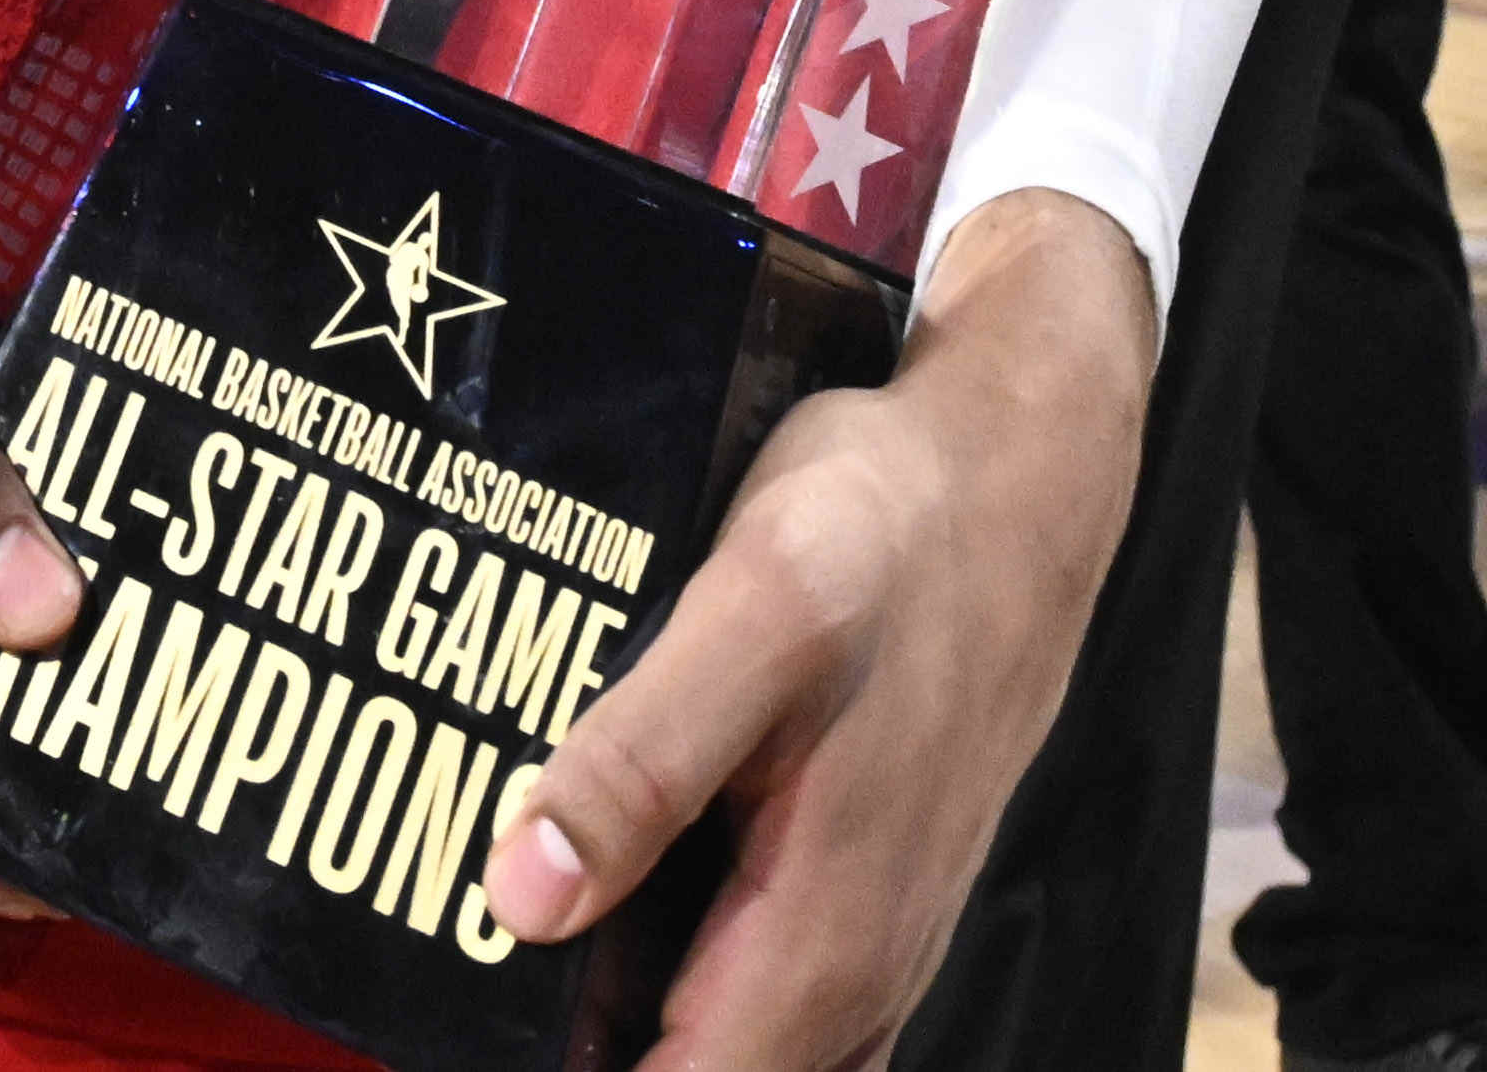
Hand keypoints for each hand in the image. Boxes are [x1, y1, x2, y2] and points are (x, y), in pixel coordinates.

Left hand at [492, 185, 1148, 1061]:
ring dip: (617, 1003)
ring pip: (727, 1033)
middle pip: (694, 1069)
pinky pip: (758, 983)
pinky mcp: (862, 888)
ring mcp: (868, 935)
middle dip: (575, 1029)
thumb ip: (644, 763)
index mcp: (821, 937)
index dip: (564, 1067)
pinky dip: (671, 964)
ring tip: (508, 921)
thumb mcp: (754, 614)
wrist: (1019, 473)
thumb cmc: (892, 532)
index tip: (477, 1012)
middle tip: (467, 958)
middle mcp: (854, 970)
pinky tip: (600, 889)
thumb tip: (524, 900)